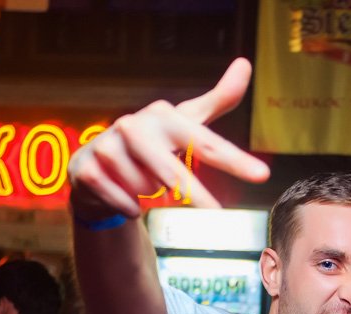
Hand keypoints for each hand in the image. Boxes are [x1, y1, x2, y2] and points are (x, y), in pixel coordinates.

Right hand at [67, 57, 268, 220]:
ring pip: (144, 190)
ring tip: (140, 184)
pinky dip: (129, 207)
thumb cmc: (150, 145)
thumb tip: (245, 64)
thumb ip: (217, 99)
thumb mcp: (184, 123)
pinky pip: (122, 201)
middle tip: (217, 214)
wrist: (96, 164)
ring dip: (148, 196)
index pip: (206, 143)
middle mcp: (135, 126)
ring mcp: (108, 146)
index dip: (235, 160)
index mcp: (164, 117)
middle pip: (173, 173)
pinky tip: (127, 201)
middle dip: (195, 194)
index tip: (262, 175)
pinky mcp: (88, 169)